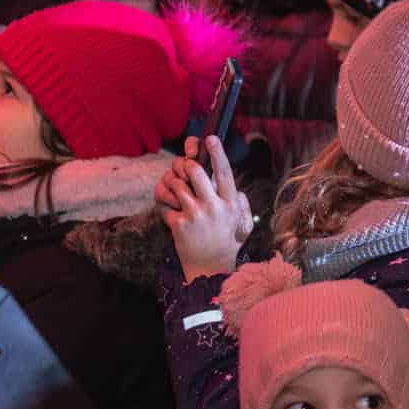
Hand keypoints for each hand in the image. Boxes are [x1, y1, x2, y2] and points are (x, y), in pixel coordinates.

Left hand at [156, 136, 252, 280]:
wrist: (210, 270)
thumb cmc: (227, 243)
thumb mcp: (244, 224)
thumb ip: (242, 204)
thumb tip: (236, 190)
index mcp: (230, 203)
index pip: (224, 173)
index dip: (217, 153)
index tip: (210, 138)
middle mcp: (214, 207)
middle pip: (196, 172)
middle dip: (188, 165)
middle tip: (185, 165)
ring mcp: (195, 215)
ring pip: (178, 185)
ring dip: (174, 182)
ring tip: (176, 188)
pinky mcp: (179, 225)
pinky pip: (166, 203)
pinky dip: (164, 203)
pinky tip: (170, 210)